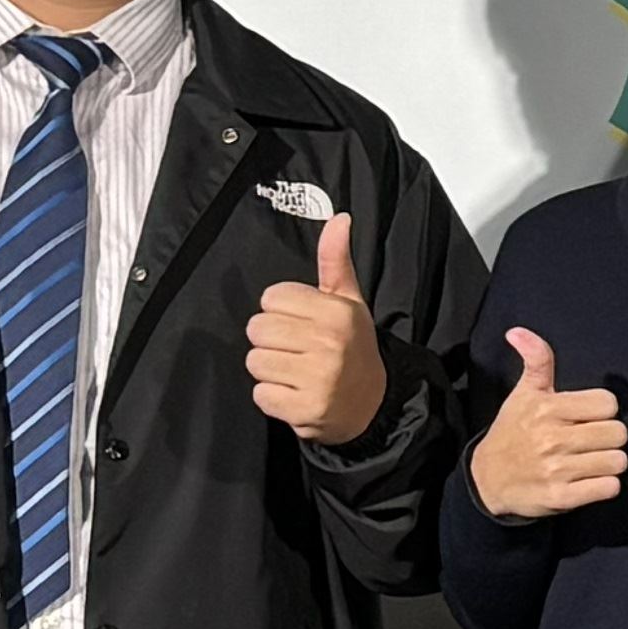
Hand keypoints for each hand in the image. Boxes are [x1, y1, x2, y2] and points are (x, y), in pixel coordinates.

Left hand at [245, 212, 390, 446]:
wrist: (372, 405)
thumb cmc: (353, 347)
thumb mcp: (349, 302)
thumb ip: (336, 260)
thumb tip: (339, 217)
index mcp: (337, 313)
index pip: (271, 297)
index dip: (282, 310)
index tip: (303, 324)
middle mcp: (329, 344)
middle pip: (258, 328)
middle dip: (272, 339)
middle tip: (297, 350)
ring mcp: (318, 380)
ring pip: (255, 361)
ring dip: (270, 369)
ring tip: (295, 372)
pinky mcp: (305, 410)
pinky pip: (260, 394)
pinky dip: (273, 397)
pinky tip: (295, 393)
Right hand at [471, 326, 626, 519]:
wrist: (487, 480)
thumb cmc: (512, 432)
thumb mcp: (523, 394)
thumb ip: (535, 360)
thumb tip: (517, 331)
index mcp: (547, 408)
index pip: (608, 404)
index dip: (603, 411)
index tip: (587, 418)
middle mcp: (553, 438)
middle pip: (618, 433)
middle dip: (609, 438)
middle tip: (590, 442)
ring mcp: (558, 469)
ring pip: (618, 461)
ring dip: (609, 463)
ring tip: (589, 461)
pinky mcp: (562, 497)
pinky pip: (609, 488)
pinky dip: (604, 486)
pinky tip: (588, 481)